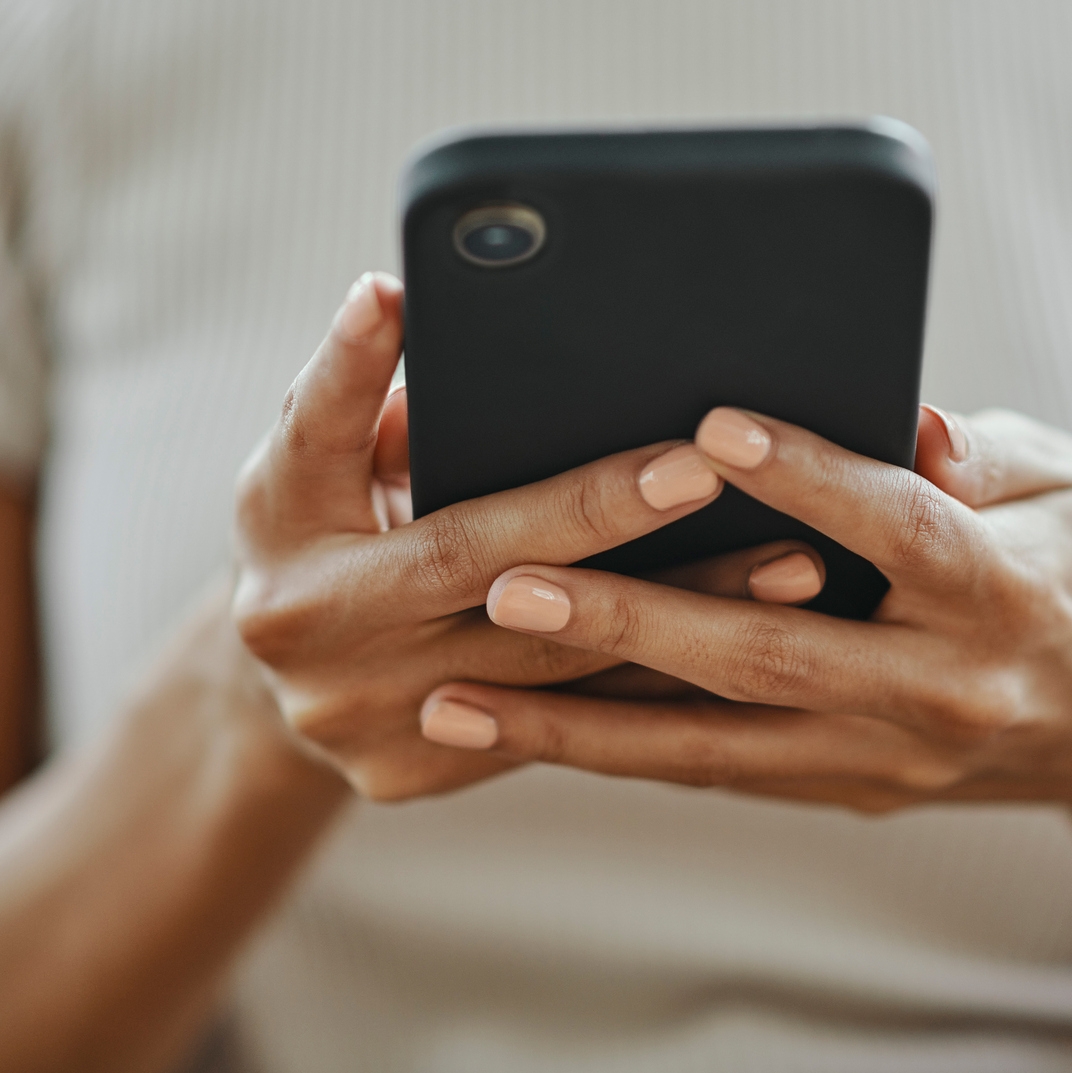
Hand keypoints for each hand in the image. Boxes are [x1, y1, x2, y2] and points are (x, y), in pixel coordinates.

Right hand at [231, 273, 828, 801]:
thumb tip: (405, 300)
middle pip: (479, 566)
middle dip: (600, 517)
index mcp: (280, 532)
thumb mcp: (306, 453)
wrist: (278, 686)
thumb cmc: (318, 523)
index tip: (416, 299)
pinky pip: (569, 728)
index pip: (333, 440)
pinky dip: (664, 682)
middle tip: (708, 473)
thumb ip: (353, 390)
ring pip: (551, 663)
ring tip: (793, 565)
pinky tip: (759, 646)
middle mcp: (315, 638)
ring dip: (681, 614)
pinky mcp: (422, 773)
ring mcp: (369, 720)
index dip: (369, 372)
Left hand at [415, 404, 1071, 818]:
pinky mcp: (860, 788)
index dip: (806, 479)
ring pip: (721, 747)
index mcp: (1009, 593)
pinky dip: (629, 753)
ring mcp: (897, 757)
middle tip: (509, 585)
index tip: (706, 429)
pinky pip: (728, 771)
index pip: (897, 530)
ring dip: (586, 727)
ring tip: (463, 700)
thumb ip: (977, 455)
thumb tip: (904, 414)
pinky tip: (533, 728)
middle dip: (632, 624)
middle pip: (771, 656)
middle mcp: (946, 691)